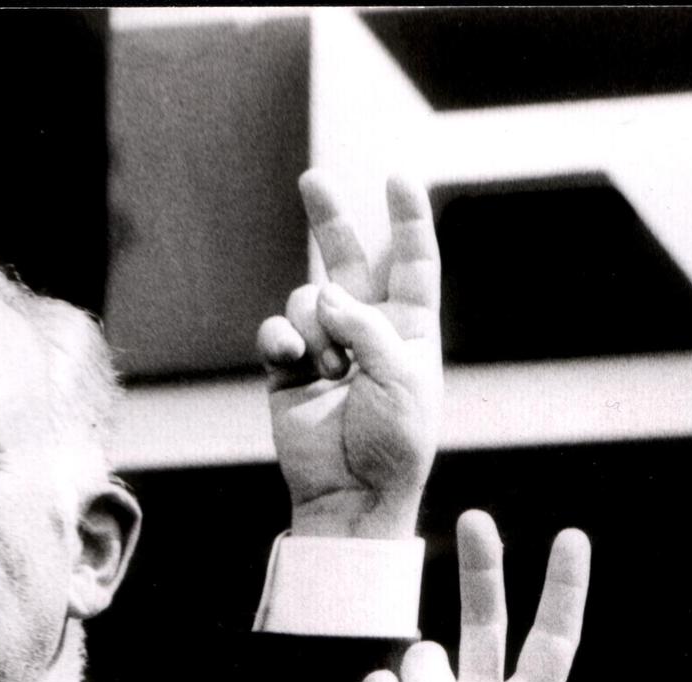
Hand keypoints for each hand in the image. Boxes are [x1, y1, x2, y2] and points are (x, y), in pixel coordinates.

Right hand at [257, 171, 442, 540]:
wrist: (353, 493)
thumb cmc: (392, 442)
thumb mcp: (400, 378)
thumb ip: (366, 325)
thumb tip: (324, 293)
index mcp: (411, 331)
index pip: (413, 264)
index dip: (407, 221)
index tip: (400, 178)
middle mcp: (369, 331)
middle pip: (348, 261)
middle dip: (330, 222)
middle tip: (313, 181)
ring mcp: (327, 347)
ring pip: (308, 298)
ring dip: (317, 328)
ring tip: (331, 371)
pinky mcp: (290, 368)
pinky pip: (278, 330)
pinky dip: (283, 340)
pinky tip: (293, 361)